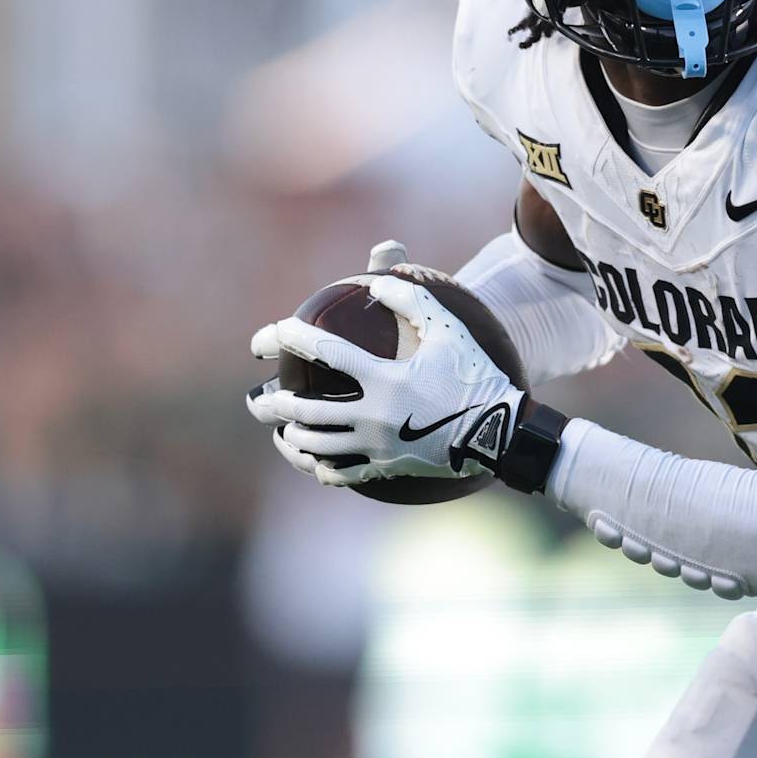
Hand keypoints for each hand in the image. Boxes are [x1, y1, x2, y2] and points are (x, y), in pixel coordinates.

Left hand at [246, 246, 526, 487]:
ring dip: (292, 437)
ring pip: (318, 447)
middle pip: (307, 412)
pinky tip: (312, 460)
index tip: (273, 332)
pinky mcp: (386, 467)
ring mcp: (378, 446)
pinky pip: (341, 473)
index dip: (296, 339)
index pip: (329, 354)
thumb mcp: (449, 329)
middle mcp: (375, 416)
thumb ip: (412, 300)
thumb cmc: (474, 374)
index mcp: (386, 379)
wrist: (498, 431)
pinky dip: (320, 466)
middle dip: (274, 404)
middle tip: (258, 397)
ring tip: (282, 429)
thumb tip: (374, 283)